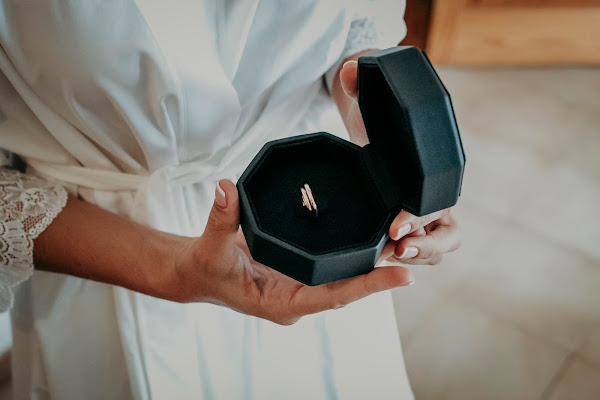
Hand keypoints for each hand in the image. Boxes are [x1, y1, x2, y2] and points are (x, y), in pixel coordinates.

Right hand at [176, 180, 413, 324]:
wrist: (199, 274)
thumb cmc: (206, 268)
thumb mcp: (211, 246)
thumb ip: (221, 219)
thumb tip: (226, 188)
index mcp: (282, 302)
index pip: (335, 296)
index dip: (369, 286)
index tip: (404, 275)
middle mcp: (299, 297)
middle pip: (350, 286)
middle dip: (382, 270)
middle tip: (416, 246)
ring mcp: (302, 285)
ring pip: (346, 276)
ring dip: (374, 261)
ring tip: (407, 238)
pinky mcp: (300, 272)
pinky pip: (334, 265)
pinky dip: (355, 252)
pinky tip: (375, 235)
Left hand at [336, 55, 460, 265]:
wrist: (370, 122)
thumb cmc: (374, 108)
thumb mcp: (365, 93)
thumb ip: (358, 78)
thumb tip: (351, 70)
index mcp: (436, 163)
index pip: (440, 196)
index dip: (423, 214)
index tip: (397, 226)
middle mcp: (438, 191)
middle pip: (449, 232)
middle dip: (426, 245)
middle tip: (395, 248)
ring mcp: (426, 211)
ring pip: (438, 247)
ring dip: (415, 258)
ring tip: (382, 258)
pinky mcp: (410, 221)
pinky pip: (418, 248)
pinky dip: (403, 257)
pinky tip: (375, 258)